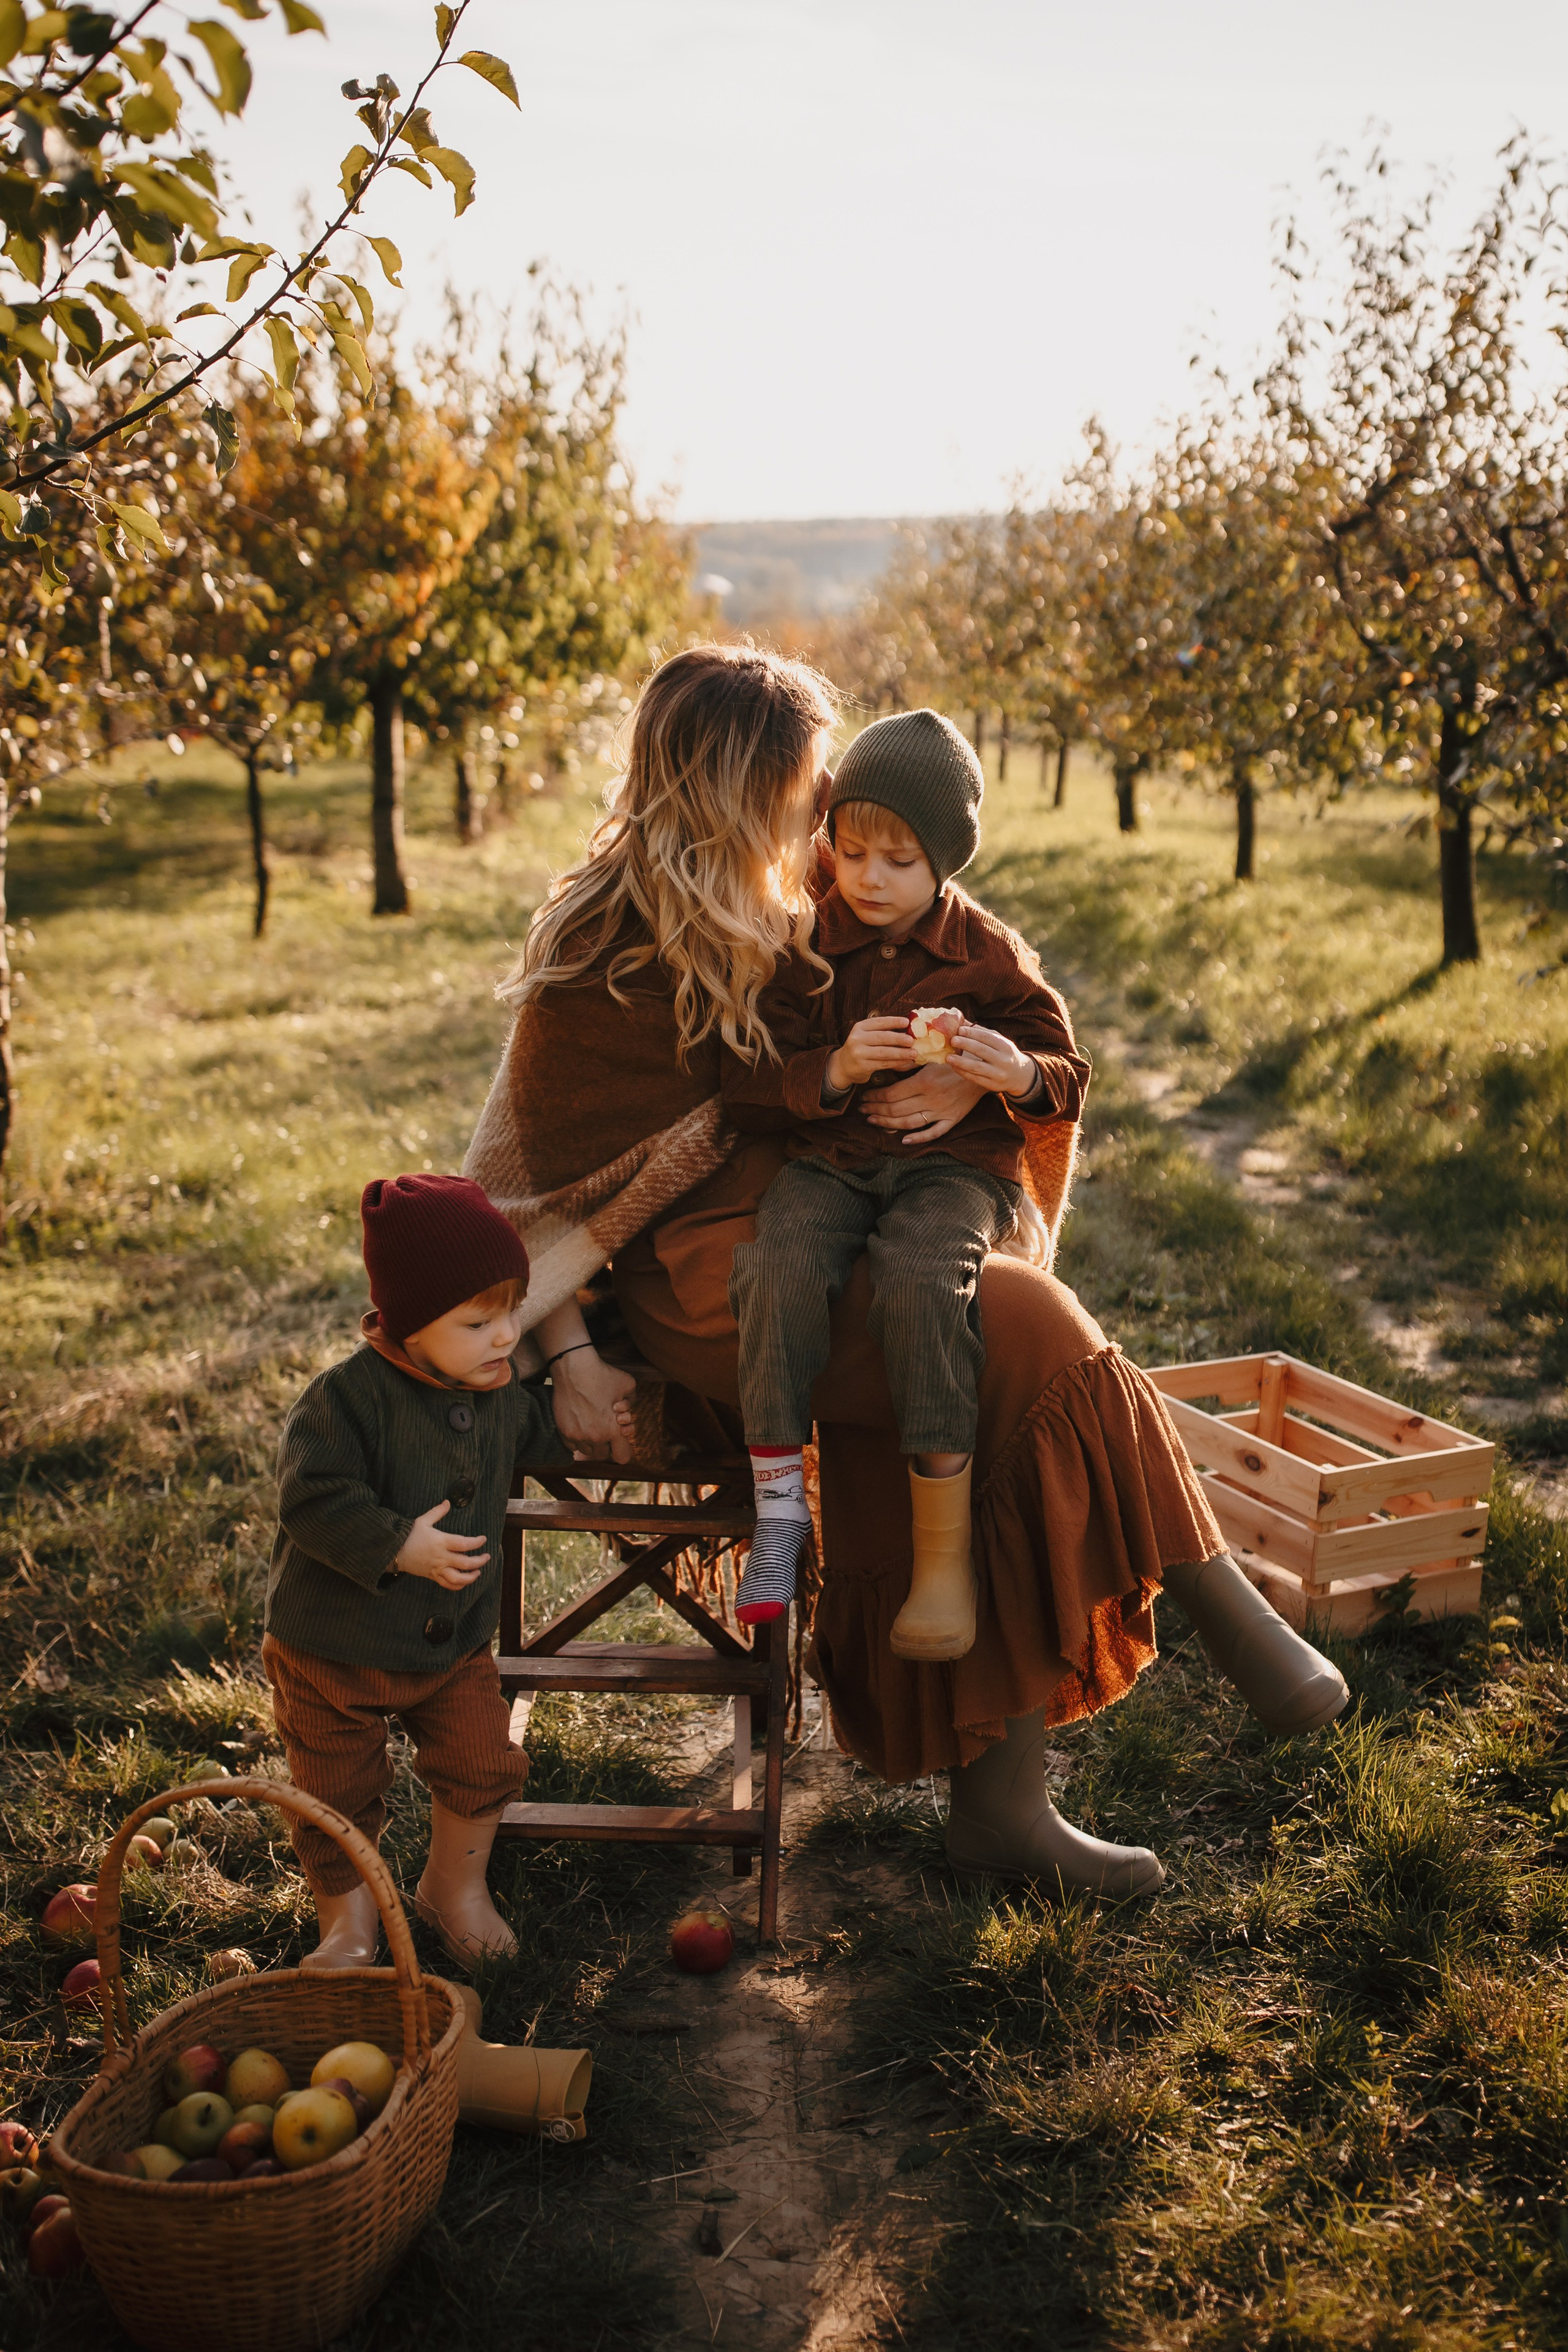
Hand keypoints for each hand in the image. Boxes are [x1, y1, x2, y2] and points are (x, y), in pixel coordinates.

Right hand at [395, 1500, 487, 1589]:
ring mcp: (437, 1568)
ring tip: (478, 1571)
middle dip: (480, 1561)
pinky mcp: (433, 1576)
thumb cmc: (409, 1535)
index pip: (464, 1544)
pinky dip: (458, 1586)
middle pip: (466, 1563)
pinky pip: (448, 1585)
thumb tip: (448, 1502)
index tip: (483, 1539)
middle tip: (487, 1557)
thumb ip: (437, 1512)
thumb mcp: (423, 1521)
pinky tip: (465, 1582)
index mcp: (441, 1542)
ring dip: (471, 1577)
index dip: (477, 1542)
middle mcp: (441, 1557)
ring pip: (458, 1578)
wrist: (394, 1551)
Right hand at [550, 1344, 637, 1463]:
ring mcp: (578, 1436)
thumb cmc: (603, 1375)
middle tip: (605, 1429)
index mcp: (614, 1430)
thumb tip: (627, 1409)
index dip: (624, 1448)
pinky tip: (580, 1425)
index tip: (620, 1440)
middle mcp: (596, 1437)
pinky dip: (577, 1440)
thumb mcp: (628, 1385)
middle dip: (607, 1444)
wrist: (574, 1369)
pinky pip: (573, 1447)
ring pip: (588, 1451)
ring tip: (592, 1425)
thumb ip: (632, 1400)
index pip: (623, 1457)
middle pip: (604, 1454)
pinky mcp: (564, 1432)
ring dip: (592, 1442)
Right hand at [826, 1016, 918, 1091]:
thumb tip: (908, 1030)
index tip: (907, 1022)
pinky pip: (883, 1064)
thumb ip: (882, 1032)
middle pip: (882, 1037)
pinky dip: (896, 1062)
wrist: (843, 1066)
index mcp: (859, 1027)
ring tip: (913, 1053)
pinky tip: (905, 1061)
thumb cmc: (861, 1048)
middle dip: (899, 1039)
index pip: (878, 1022)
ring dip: (901, 1053)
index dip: (893, 1021)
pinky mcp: (862, 1066)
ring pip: (883, 1052)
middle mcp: (857, 1039)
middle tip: (912, 1041)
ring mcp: (858, 1053)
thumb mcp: (866, 1036)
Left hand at [862, 1061, 984, 1143]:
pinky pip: (933, 1133)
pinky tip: (903, 1140)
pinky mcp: (952, 1120)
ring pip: (909, 1122)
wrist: (982, 1071)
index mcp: (924, 1081)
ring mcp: (941, 1112)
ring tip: (873, 1121)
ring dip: (888, 1123)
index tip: (865, 1096)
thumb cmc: (954, 1060)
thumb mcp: (931, 1057)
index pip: (892, 1093)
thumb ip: (911, 1063)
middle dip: (875, 1110)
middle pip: (896, 1109)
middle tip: (863, 1109)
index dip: (875, 1096)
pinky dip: (918, 1138)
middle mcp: (930, 1099)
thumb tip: (889, 1063)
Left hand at [948, 1022, 1038, 1098]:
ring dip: (961, 1062)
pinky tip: (954, 1066)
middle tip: (952, 1040)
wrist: (1020, 1075)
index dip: (973, 1033)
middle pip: (982, 1051)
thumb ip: (981, 1032)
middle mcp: (1003, 1060)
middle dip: (966, 1044)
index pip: (988, 1037)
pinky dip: (963, 1072)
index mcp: (1005, 1046)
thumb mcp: (998, 1040)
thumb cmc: (1004, 1053)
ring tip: (948, 1057)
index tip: (959, 1029)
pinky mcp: (992, 1085)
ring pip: (977, 1067)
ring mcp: (998, 1074)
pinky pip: (975, 1078)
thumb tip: (960, 1022)